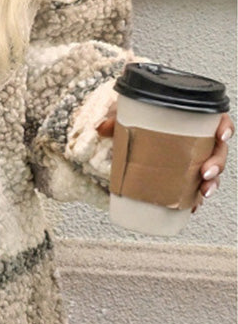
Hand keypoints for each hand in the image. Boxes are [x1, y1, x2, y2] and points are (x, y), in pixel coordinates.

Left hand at [95, 103, 233, 213]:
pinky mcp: (183, 175)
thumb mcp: (128, 117)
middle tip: (205, 173)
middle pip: (218, 151)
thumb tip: (99, 128)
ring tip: (202, 194)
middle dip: (217, 164)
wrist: (133, 131)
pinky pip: (194, 187)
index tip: (221, 135)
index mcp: (192, 121)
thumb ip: (116, 119)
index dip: (225, 127)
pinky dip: (194, 197)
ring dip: (212, 184)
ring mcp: (193, 159)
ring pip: (211, 171)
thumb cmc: (139, 121)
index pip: (218, 121)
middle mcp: (198, 141)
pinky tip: (191, 206)